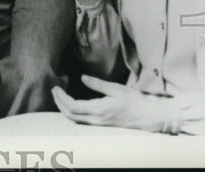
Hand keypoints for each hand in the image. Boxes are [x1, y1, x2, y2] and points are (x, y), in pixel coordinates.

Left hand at [52, 76, 172, 132]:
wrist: (149, 117)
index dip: (61, 97)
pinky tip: (72, 104)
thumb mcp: (117, 88)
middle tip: (54, 89)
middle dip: (58, 102)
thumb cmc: (135, 101)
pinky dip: (72, 112)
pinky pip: (82, 121)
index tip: (56, 86)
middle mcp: (97, 120)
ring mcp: (99, 124)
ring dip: (64, 107)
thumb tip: (82, 78)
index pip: (72, 106)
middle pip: (70, 115)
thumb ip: (98, 84)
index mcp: (99, 110)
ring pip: (75, 119)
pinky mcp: (102, 125)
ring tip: (60, 95)